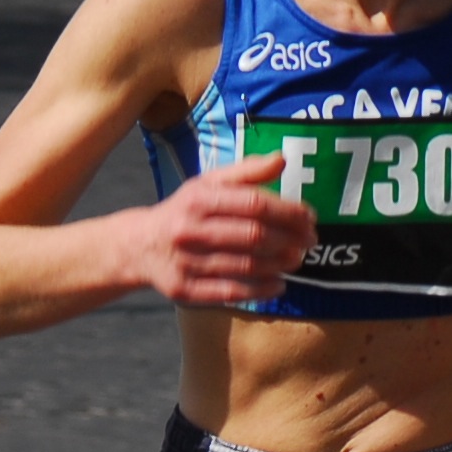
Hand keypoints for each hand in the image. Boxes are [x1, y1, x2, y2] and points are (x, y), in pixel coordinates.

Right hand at [126, 155, 313, 305]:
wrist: (140, 245)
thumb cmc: (186, 211)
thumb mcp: (209, 184)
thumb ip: (246, 171)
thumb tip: (282, 159)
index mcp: (199, 199)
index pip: (254, 204)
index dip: (288, 212)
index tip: (309, 217)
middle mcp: (190, 230)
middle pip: (254, 236)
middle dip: (290, 239)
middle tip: (311, 242)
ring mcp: (187, 262)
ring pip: (246, 266)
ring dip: (280, 264)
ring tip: (298, 260)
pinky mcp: (186, 290)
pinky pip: (232, 292)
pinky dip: (261, 290)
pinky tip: (279, 284)